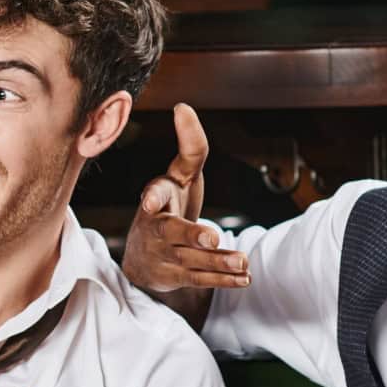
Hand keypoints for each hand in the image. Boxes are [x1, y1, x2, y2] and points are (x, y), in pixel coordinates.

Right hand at [121, 103, 249, 293]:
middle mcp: (157, 226)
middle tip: (212, 236)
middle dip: (192, 235)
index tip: (151, 201)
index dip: (154, 196)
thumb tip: (183, 106)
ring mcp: (164, 253)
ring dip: (218, 261)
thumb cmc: (168, 205)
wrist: (142, 256)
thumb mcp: (178, 174)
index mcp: (157, 198)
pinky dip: (223, 280)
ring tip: (242, 262)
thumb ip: (188, 146)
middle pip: (172, 233)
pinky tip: (244, 277)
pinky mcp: (174, 275)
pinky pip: (200, 279)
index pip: (156, 192)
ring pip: (192, 259)